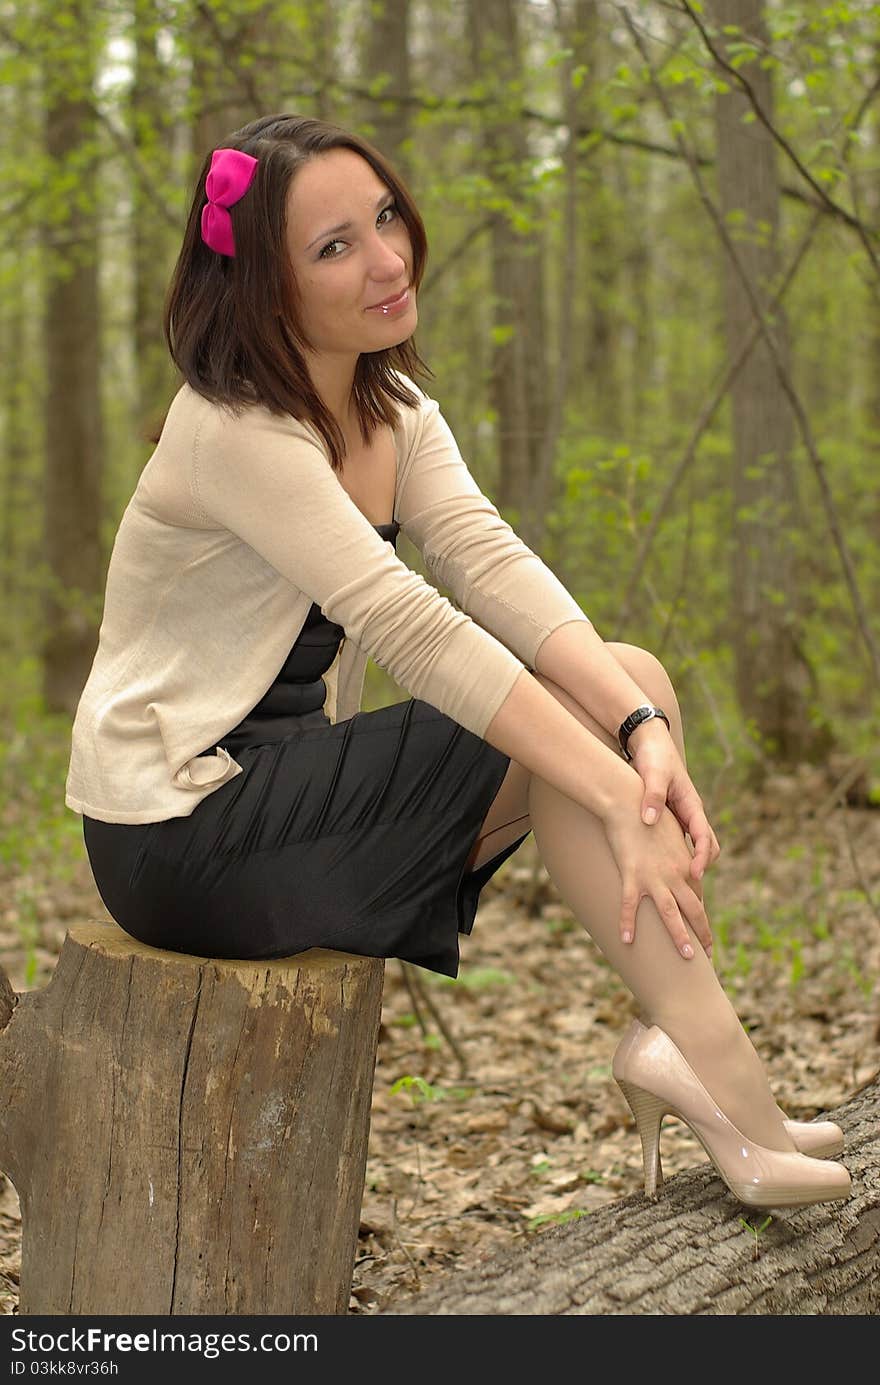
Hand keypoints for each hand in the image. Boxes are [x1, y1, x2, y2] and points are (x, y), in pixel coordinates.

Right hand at [601, 778, 713, 958]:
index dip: (700, 915)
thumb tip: (675, 865)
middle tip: (708, 955)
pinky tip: (626, 941)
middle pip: (693, 909)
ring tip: (688, 958)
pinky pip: (631, 906)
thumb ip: (673, 851)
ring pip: (670, 914)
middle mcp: (675, 874)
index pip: (696, 895)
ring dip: (680, 937)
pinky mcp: (632, 875)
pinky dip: (627, 924)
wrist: (627, 799)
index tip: (703, 932)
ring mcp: (654, 877)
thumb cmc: (646, 812)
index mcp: (684, 864)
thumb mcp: (667, 832)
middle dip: (702, 934)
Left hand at [625, 719, 720, 881]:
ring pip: (693, 847)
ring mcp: (681, 817)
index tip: (696, 873)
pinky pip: (678, 842)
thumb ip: (652, 795)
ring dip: (690, 865)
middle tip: (690, 888)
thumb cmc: (654, 756)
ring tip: (679, 887)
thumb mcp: (653, 774)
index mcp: (691, 804)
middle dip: (702, 867)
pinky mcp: (670, 819)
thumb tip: (649, 820)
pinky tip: (661, 871)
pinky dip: (676, 857)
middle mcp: (690, 814)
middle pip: (706, 847)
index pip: (705, 837)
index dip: (701, 856)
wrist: (649, 743)